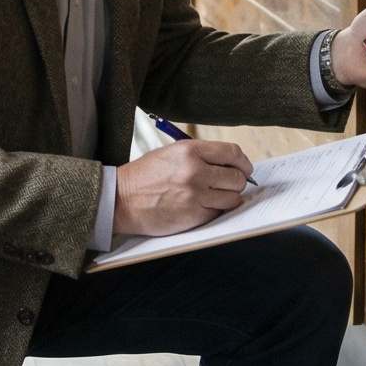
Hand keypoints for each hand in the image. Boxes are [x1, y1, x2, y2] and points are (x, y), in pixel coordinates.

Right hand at [113, 137, 253, 236]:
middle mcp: (195, 171)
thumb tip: (230, 166)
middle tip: (228, 185)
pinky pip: (218, 213)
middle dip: (237, 183)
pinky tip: (200, 207)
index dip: (243, 163)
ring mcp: (195, 194)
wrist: (121, 199)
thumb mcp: (172, 154)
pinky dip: (214, 211)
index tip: (244, 169)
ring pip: (233, 198)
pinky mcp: (194, 215)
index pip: (233, 153)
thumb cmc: (145, 176)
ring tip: (213, 197)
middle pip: (237, 178)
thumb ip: (201, 156)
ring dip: (227, 199)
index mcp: (190, 151)